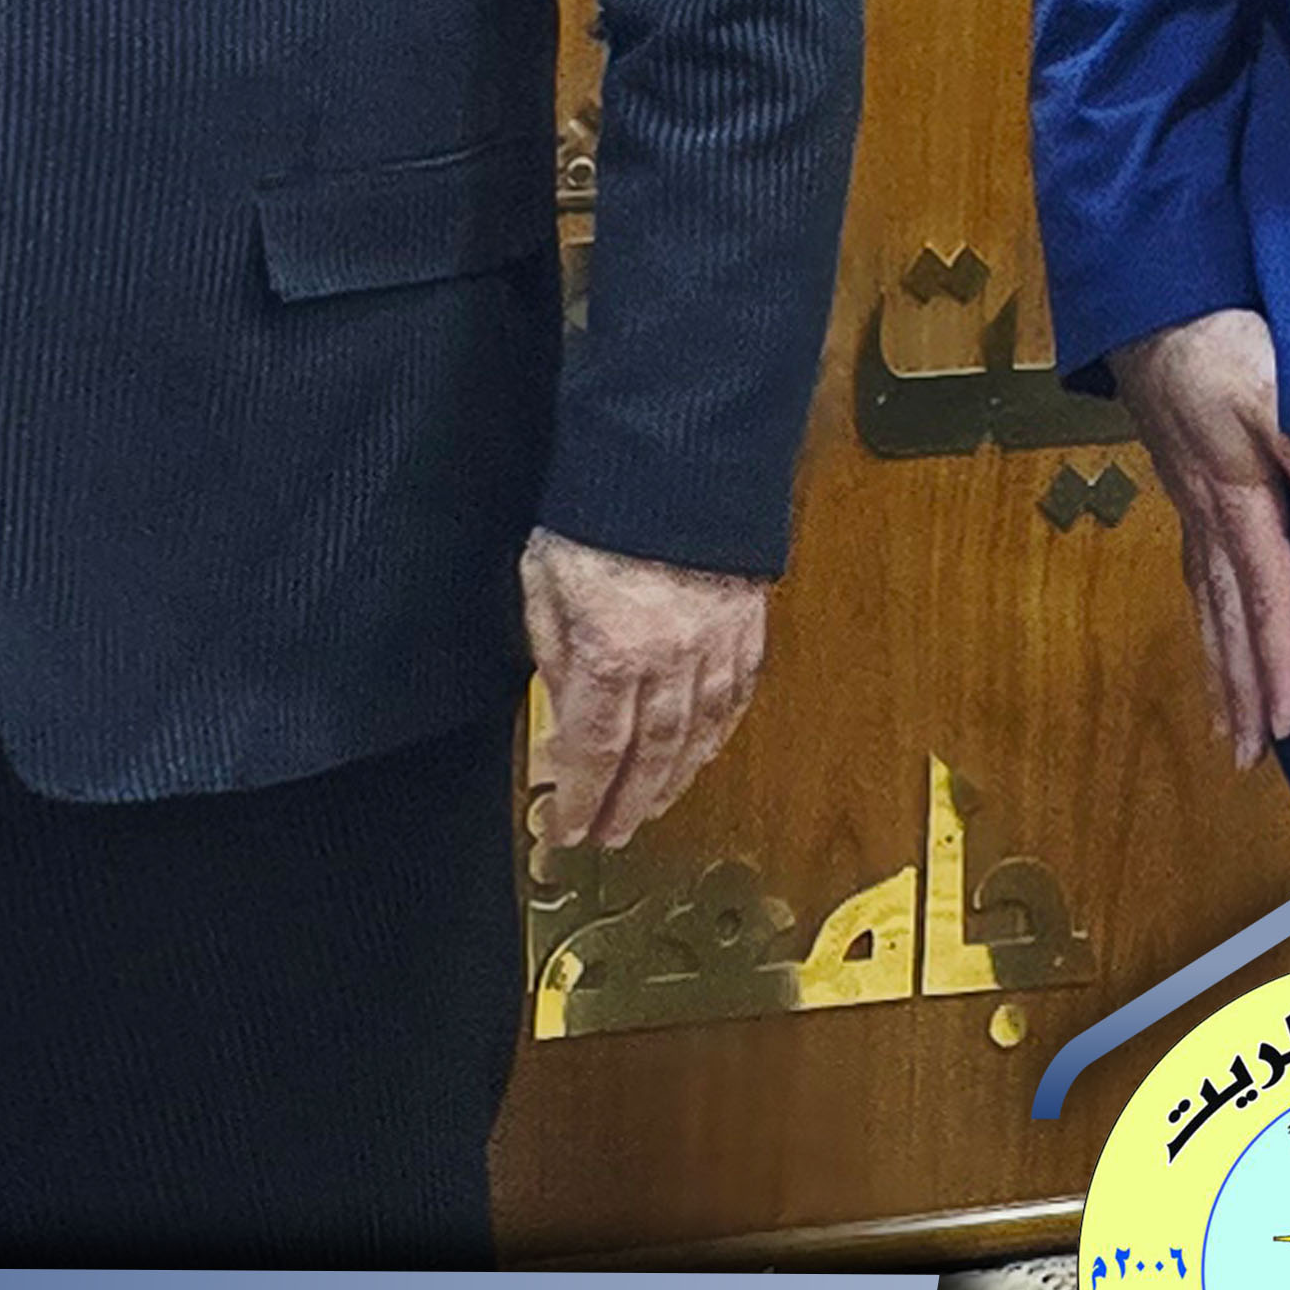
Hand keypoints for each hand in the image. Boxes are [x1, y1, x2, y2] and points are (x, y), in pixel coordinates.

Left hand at [518, 530, 771, 852]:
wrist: (673, 454)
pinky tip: (702, 753)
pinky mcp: (746, 625)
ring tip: (650, 808)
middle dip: (626, 805)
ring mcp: (715, 645)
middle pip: (648, 758)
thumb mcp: (544, 577)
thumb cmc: (602, 507)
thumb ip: (552, 649)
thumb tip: (563, 706)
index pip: (593, 751)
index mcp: (612, 650)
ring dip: (671, 783)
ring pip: (696, 737)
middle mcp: (669, 659)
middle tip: (609, 835)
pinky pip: (735, 698)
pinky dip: (717, 736)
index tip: (567, 828)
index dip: (580, 801)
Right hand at [1111, 309, 1289, 767]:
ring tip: (1226, 723)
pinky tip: (1213, 631)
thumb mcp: (1274, 388)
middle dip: (1238, 691)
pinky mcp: (1189, 487)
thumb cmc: (1216, 344)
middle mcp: (1211, 518)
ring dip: (1218, 666)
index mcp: (1238, 503)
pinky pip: (1197, 575)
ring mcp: (1194, 506)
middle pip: (1228, 622)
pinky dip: (1206, 620)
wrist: (1153, 305)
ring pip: (1208, 605)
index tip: (1284, 726)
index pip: (1267, 601)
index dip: (1278, 665)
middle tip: (1243, 758)